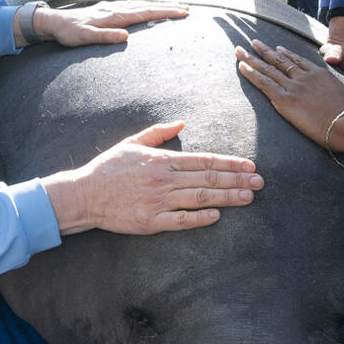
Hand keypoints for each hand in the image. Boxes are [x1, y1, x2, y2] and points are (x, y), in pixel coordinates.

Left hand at [34, 0, 189, 47]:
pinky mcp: (108, 8)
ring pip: (140, 5)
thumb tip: (125, 37)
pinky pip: (132, 6)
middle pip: (146, 6)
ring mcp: (112, 7)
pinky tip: (148, 7)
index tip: (181, 12)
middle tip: (186, 9)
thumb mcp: (85, 38)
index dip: (164, 12)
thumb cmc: (70, 33)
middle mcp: (115, 8)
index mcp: (114, 16)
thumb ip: (105, 37)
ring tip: (174, 7)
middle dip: (167, 7)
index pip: (144, 13)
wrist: (55, 22)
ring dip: (158, 6)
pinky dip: (144, 6)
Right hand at [43, 121, 261, 234]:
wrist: (84, 195)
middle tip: (260, 182)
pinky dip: (200, 218)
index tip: (249, 165)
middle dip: (237, 180)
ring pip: (200, 199)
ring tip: (248, 197)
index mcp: (162, 160)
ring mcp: (158, 201)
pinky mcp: (151, 221)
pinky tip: (217, 216)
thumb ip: (158, 132)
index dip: (229, 163)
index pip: (203, 160)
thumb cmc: (108, 169)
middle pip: (208, 179)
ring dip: (227, 198)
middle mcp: (163, 180)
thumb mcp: (132, 143)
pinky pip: (181, 220)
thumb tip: (182, 122)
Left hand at [235, 41, 343, 148]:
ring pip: (268, 68)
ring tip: (239, 50)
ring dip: (251, 58)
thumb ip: (337, 94)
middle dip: (265, 51)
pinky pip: (263, 82)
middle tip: (253, 42)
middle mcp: (305, 76)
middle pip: (280, 60)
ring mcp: (293, 86)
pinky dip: (251, 73)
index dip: (286, 54)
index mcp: (320, 74)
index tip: (278, 48)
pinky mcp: (285, 99)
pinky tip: (241, 66)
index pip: (299, 61)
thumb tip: (338, 102)